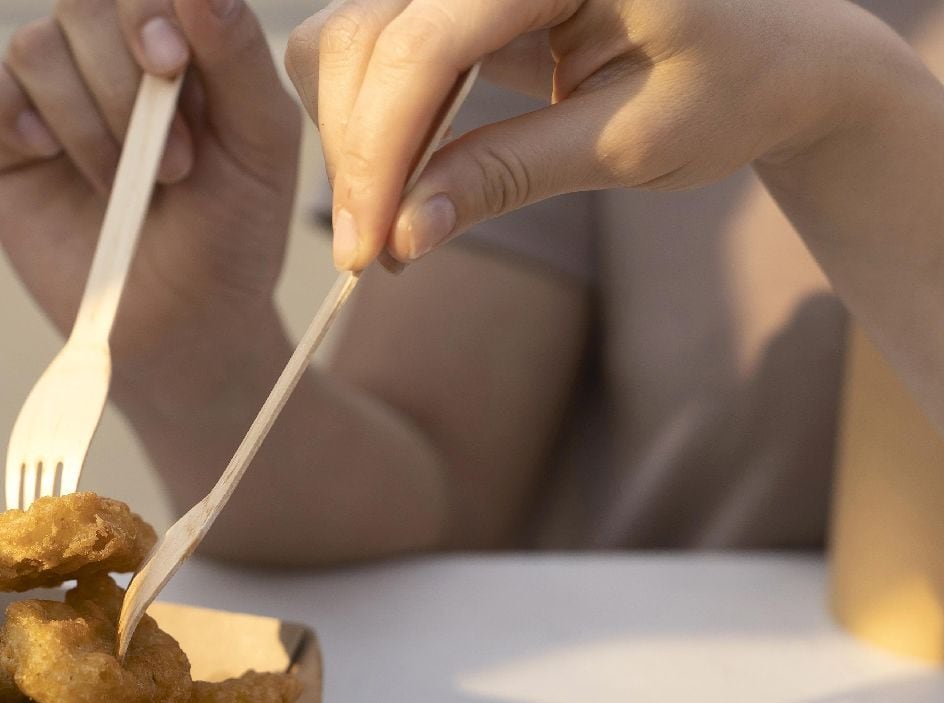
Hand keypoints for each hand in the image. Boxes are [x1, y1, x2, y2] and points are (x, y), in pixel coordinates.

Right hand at [0, 0, 300, 388]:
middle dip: (123, 82)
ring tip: (121, 184)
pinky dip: (0, 103)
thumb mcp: (259, 143)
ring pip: (36, 45)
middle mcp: (104, 49)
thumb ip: (238, 54)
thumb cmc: (229, 232)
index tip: (172, 68)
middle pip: (83, 2)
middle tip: (171, 164)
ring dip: (83, 119)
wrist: (179, 323)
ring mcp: (42, 88)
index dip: (148, 10)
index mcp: (173, 34)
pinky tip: (40, 151)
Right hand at [287, 0, 911, 267]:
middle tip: (377, 253)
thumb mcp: (629, 145)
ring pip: (348, 38)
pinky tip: (401, 168)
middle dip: (360, 153)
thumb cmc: (727, 89)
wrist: (767, 53)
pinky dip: (364, 114)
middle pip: (368, 37)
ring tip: (391, 216)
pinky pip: (364, 42)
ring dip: (352, 135)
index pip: (426, 45)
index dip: (383, 151)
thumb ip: (508, 175)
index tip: (370, 248)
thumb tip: (402, 235)